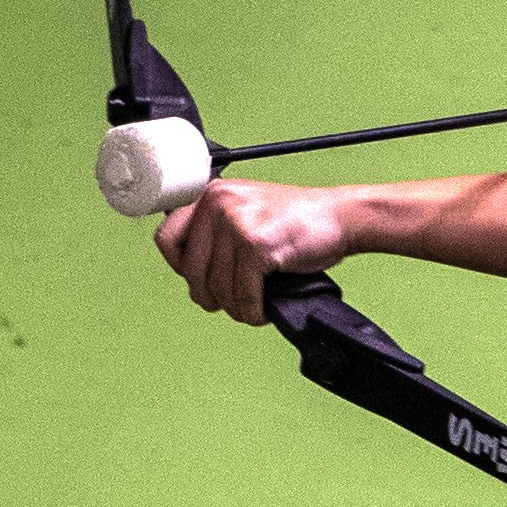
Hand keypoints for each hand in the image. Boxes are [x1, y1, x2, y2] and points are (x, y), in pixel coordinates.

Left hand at [155, 178, 356, 322]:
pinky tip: (264, 309)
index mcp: (210, 194)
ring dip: (237, 308)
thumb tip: (193, 274)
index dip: (182, 268)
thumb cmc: (298, 220)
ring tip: (253, 307)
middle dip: (212, 297)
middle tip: (232, 303)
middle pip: (193, 272)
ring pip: (218, 288)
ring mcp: (235, 223)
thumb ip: (216, 231)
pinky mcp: (255, 245)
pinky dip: (254, 311)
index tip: (201, 278)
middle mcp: (217, 203)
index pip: (167, 239)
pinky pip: (244, 295)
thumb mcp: (246, 211)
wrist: (339, 217)